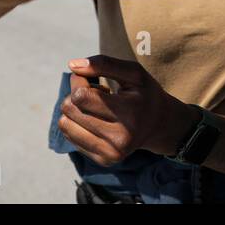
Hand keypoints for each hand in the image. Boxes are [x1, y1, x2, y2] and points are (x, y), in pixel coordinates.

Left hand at [58, 56, 196, 163]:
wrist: (160, 125)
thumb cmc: (144, 94)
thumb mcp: (133, 72)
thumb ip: (103, 64)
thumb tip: (72, 65)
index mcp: (129, 113)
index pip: (80, 96)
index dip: (78, 81)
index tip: (90, 79)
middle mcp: (119, 138)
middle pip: (69, 109)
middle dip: (75, 94)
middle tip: (96, 93)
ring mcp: (111, 153)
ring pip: (65, 124)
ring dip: (75, 110)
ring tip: (97, 108)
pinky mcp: (103, 160)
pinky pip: (69, 137)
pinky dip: (77, 124)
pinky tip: (96, 121)